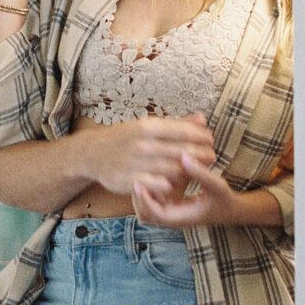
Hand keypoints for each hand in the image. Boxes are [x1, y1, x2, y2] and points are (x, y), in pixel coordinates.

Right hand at [83, 116, 215, 196]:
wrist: (93, 154)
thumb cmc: (125, 138)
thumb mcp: (146, 125)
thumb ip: (175, 124)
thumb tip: (202, 119)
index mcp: (147, 127)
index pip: (184, 131)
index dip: (202, 137)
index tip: (210, 141)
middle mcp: (143, 144)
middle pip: (183, 151)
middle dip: (202, 155)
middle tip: (211, 157)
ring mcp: (137, 163)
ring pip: (175, 170)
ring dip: (191, 171)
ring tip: (199, 170)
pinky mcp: (132, 181)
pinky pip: (160, 185)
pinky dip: (173, 184)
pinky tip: (178, 182)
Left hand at [132, 153, 241, 227]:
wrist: (231, 209)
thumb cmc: (225, 198)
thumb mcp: (216, 185)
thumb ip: (200, 172)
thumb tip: (184, 156)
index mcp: (182, 218)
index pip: (155, 215)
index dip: (144, 200)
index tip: (138, 182)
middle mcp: (172, 218)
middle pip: (145, 215)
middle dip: (138, 198)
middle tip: (134, 177)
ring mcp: (170, 213)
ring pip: (145, 209)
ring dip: (141, 194)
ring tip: (141, 174)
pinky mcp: (170, 206)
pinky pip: (152, 202)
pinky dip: (149, 191)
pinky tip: (151, 174)